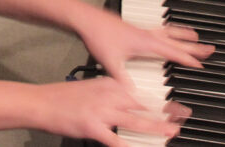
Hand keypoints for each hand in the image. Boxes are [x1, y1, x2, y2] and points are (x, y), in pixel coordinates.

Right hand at [30, 78, 184, 146]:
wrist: (41, 103)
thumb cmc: (63, 97)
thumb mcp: (91, 88)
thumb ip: (111, 94)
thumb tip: (129, 103)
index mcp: (109, 84)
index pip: (141, 92)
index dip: (162, 100)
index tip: (176, 105)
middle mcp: (108, 96)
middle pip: (143, 105)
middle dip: (166, 112)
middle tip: (183, 116)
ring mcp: (101, 112)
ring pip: (135, 121)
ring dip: (156, 128)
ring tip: (171, 132)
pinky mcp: (93, 127)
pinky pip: (115, 140)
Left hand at [74, 7, 213, 88]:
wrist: (86, 19)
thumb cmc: (98, 36)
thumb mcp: (111, 62)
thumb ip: (123, 80)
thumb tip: (132, 94)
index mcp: (146, 43)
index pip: (174, 52)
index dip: (189, 60)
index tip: (202, 66)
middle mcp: (146, 35)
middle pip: (177, 40)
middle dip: (194, 46)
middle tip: (210, 48)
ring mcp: (140, 29)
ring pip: (168, 31)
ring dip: (183, 34)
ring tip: (194, 35)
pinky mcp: (133, 27)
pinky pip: (158, 29)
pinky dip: (167, 31)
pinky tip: (163, 33)